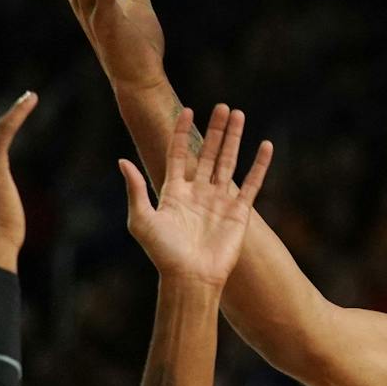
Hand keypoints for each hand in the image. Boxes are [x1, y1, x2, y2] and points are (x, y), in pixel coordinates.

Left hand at [121, 105, 273, 288]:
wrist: (191, 277)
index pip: (180, 154)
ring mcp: (219, 201)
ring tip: (239, 115)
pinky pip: (252, 183)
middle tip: (222, 107)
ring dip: (234, 139)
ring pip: (228, 162)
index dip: (183, 133)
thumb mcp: (142, 220)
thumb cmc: (163, 253)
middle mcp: (198, 192)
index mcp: (174, 191)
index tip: (188, 111)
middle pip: (207, 153)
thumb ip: (135, 190)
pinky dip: (259, 165)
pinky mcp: (239, 212)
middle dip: (215, 130)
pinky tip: (265, 146)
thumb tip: (121, 161)